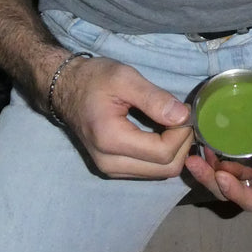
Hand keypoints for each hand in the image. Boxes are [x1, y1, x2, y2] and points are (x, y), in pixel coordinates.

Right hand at [51, 55, 193, 178]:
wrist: (66, 88)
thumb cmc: (94, 79)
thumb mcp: (125, 78)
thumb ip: (155, 98)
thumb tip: (183, 117)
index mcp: (111, 140)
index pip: (163, 152)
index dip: (182, 133)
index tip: (185, 110)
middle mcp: (109, 163)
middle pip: (165, 169)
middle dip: (182, 144)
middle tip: (182, 117)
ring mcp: (110, 170)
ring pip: (160, 173)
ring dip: (175, 151)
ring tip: (173, 124)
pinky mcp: (113, 170)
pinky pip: (150, 171)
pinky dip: (163, 156)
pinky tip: (162, 133)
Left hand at [183, 90, 251, 211]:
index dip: (236, 193)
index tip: (222, 176)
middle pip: (229, 193)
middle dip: (210, 181)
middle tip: (195, 163)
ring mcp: (246, 172)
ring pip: (220, 181)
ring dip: (204, 171)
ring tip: (193, 154)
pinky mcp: (237, 158)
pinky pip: (219, 164)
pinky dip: (208, 158)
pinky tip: (199, 143)